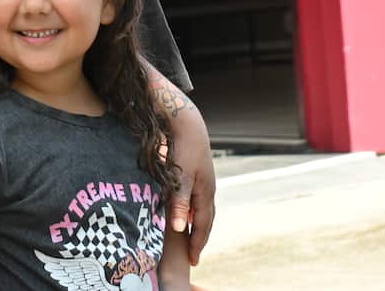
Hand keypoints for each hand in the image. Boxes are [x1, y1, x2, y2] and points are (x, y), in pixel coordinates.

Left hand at [166, 100, 215, 264]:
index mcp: (205, 193)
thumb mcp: (179, 178)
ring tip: (189, 237)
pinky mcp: (196, 172)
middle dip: (199, 237)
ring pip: (200, 208)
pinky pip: (195, 198)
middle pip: (205, 219)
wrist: (187, 123)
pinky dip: (190, 209)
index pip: (202, 225)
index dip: (197, 243)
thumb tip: (177, 228)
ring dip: (195, 223)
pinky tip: (182, 210)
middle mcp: (207, 189)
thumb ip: (178, 202)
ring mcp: (203, 181)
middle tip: (193, 254)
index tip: (193, 260)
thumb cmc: (182, 150)